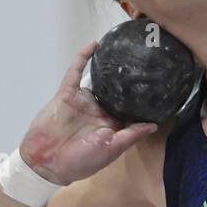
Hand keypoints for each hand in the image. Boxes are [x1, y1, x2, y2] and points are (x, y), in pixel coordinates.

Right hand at [17, 41, 157, 185]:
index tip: (160, 86)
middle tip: (146, 60)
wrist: (46, 162)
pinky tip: (95, 44)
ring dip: (108, 65)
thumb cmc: (81, 162)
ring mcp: (83, 101)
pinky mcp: (67, 94)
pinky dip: (83, 57)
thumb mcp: (112, 150)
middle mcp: (99, 110)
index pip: (130, 109)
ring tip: (124, 48)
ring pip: (98, 78)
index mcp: (111, 125)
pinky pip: (75, 71)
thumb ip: (131, 135)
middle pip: (117, 90)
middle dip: (129, 78)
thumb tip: (154, 125)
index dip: (143, 99)